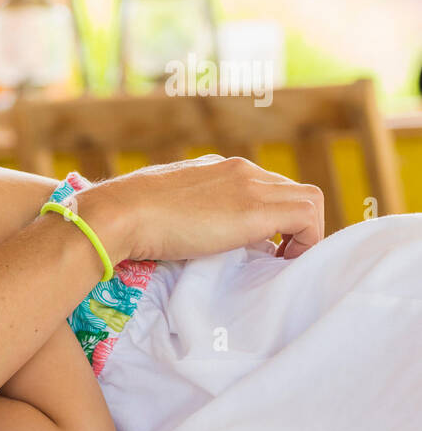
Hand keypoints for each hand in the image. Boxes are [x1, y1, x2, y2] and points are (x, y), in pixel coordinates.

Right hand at [74, 155, 323, 263]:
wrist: (120, 213)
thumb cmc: (127, 217)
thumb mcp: (161, 207)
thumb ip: (182, 212)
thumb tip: (185, 232)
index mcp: (214, 168)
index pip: (262, 185)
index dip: (268, 216)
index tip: (256, 246)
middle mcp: (239, 169)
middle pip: (290, 190)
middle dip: (291, 224)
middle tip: (273, 257)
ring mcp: (250, 184)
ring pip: (310, 199)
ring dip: (304, 233)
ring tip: (281, 262)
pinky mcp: (257, 208)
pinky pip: (309, 217)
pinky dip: (307, 241)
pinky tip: (282, 262)